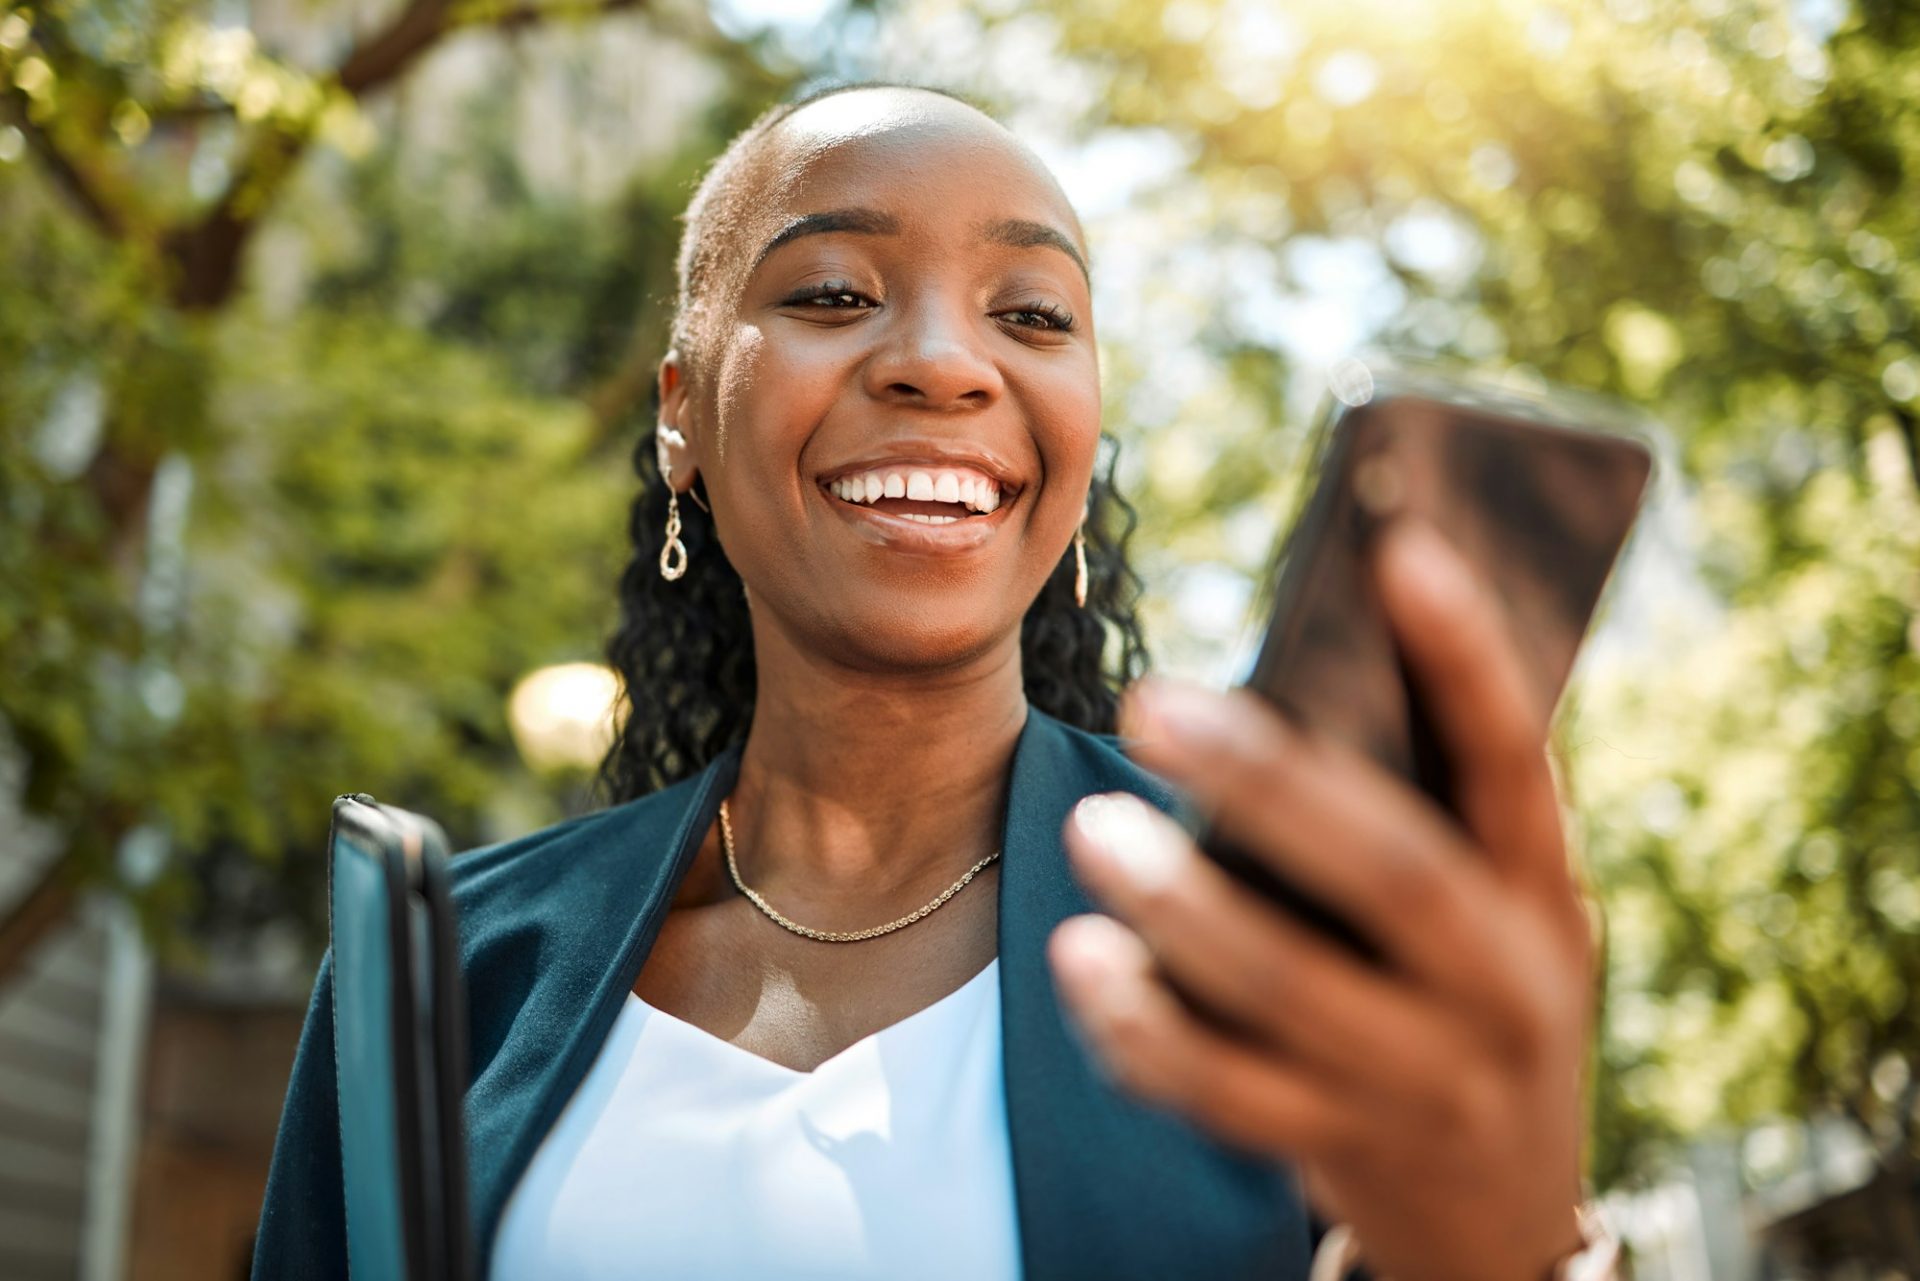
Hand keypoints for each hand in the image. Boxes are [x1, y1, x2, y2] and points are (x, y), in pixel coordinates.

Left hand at [1047, 520, 1595, 1280]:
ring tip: (1092, 828)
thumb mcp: (1502, 913)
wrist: (1504, 1221)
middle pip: (1389, 874)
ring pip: (1290, 992)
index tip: (1399, 550)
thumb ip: (1431, 815)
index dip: (1466, 659)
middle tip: (1153, 702)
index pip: (1515, 762)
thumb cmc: (1475, 1002)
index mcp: (1543, 898)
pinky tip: (1082, 959)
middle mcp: (1501, 987)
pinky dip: (1143, 1025)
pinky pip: (1224, 1092)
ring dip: (1180, 906)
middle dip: (1270, 783)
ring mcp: (1422, 1079)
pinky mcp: (1339, 1146)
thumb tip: (1320, 664)